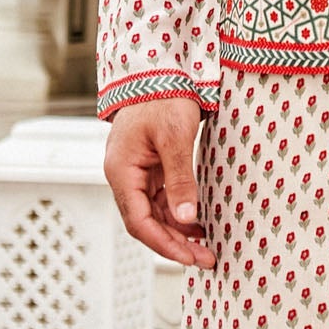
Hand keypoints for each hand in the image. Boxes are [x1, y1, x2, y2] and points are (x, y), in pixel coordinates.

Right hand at [104, 99, 214, 268]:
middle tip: (207, 259)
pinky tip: (198, 224)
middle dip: (175, 244)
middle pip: (146, 223)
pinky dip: (178, 215)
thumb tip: (186, 219)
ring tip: (206, 247)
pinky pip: (160, 200)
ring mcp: (135, 173)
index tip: (191, 258)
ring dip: (177, 233)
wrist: (159, 70)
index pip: (139, 222)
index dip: (165, 245)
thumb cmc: (164, 97)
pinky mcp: (148, 168)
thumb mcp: (175, 138)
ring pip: (153, 214)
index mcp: (122, 171)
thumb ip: (180, 179)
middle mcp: (124, 176)